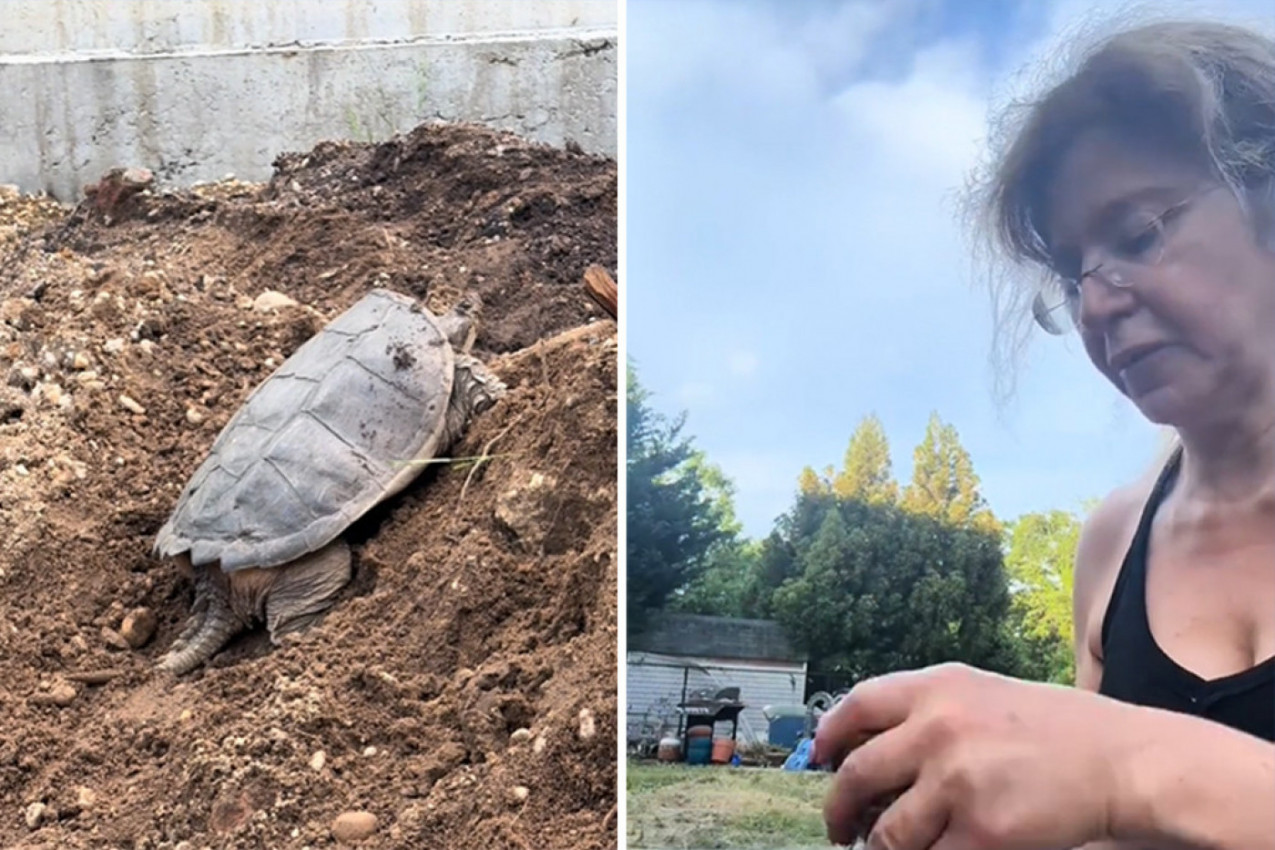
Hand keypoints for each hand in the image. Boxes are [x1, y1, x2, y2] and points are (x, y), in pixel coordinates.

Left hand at [813, 663, 1128, 849]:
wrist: (1121, 761)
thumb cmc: (1053, 730)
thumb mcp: (981, 695)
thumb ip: (925, 712)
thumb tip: (864, 749)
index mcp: (936, 688)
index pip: (856, 707)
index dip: (829, 737)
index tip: (820, 760)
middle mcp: (938, 728)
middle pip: (858, 775)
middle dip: (839, 809)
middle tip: (838, 828)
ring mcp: (958, 781)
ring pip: (888, 832)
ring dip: (880, 847)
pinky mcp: (983, 831)